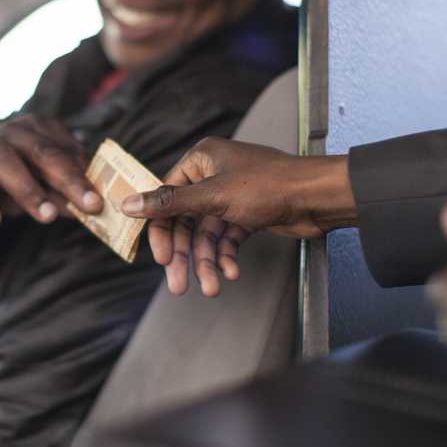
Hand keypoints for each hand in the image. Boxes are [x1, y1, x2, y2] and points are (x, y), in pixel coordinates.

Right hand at [0, 115, 101, 234]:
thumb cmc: (20, 171)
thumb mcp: (45, 174)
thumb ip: (67, 185)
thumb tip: (94, 205)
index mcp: (39, 128)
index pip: (66, 151)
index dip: (85, 175)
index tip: (103, 200)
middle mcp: (13, 133)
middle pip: (43, 154)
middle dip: (69, 180)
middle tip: (90, 205)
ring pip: (7, 165)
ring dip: (29, 191)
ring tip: (48, 216)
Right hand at [120, 137, 355, 295]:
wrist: (318, 197)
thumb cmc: (271, 185)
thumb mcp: (213, 196)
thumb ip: (169, 203)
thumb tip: (128, 203)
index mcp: (201, 160)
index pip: (167, 198)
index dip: (162, 231)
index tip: (162, 258)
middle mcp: (213, 175)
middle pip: (186, 221)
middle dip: (186, 256)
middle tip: (179, 285)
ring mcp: (231, 196)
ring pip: (208, 235)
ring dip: (208, 262)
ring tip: (212, 286)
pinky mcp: (247, 214)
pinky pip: (227, 238)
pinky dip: (227, 256)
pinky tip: (231, 271)